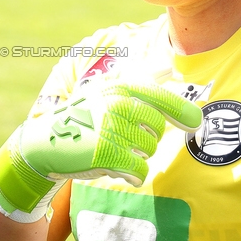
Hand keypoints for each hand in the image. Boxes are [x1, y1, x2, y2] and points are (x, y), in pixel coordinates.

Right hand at [0, 83, 201, 221]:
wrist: (44, 143)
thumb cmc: (82, 117)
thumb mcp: (107, 91)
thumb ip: (142, 79)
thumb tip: (169, 65)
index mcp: (121, 87)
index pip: (163, 99)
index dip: (184, 113)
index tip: (196, 123)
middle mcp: (118, 103)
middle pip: (156, 130)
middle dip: (145, 140)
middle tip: (123, 140)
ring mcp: (111, 128)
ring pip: (148, 151)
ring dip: (136, 157)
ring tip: (114, 152)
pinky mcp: (106, 153)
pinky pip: (139, 170)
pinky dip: (133, 175)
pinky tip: (118, 170)